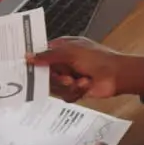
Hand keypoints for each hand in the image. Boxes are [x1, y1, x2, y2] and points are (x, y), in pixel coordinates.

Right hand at [27, 36, 143, 100]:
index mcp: (61, 48)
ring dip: (69, 85)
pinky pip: (65, 96)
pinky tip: (86, 85)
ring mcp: (69, 77)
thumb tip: (28, 56)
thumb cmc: (98, 58)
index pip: (40, 54)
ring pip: (55, 87)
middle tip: (66, 77)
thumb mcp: (70, 53)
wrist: (118, 75)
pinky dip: (76, 92)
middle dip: (57, 78)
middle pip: (45, 75)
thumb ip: (48, 56)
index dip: (34, 61)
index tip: (25, 66)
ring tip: (81, 81)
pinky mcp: (75, 90)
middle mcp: (63, 63)